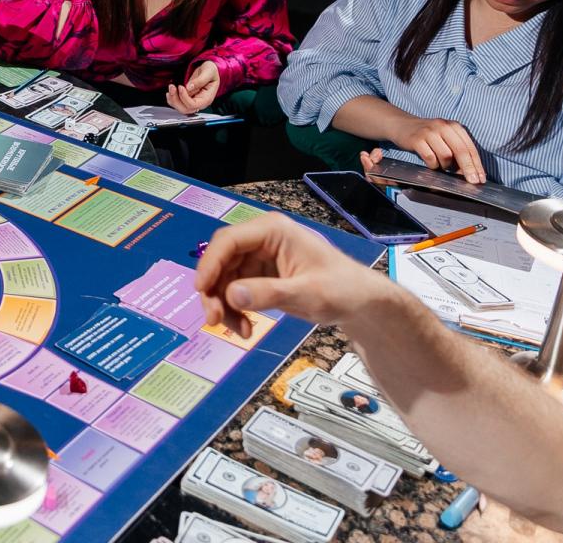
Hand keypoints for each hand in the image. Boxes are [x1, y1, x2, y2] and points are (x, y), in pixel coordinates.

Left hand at [168, 60, 220, 113]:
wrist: (208, 69)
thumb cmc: (211, 71)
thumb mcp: (209, 71)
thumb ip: (200, 80)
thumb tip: (189, 87)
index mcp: (207, 98)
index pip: (194, 105)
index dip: (185, 98)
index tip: (181, 87)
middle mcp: (199, 102)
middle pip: (185, 109)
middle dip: (176, 100)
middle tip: (172, 87)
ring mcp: (192, 101)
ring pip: (180, 108)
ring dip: (172, 99)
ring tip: (171, 87)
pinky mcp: (186, 98)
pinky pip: (177, 103)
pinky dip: (171, 99)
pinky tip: (170, 91)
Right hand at [194, 213, 396, 336]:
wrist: (361, 304)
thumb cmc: (341, 290)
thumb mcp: (306, 294)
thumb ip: (268, 294)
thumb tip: (231, 295)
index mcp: (272, 231)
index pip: (229, 241)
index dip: (210, 263)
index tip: (201, 290)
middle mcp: (262, 240)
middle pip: (222, 260)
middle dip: (214, 290)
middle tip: (213, 319)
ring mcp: (260, 258)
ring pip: (225, 278)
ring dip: (224, 305)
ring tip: (238, 330)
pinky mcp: (261, 276)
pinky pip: (236, 290)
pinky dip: (235, 310)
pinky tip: (245, 328)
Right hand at [389, 114, 485, 183]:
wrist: (402, 125)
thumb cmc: (428, 136)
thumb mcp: (446, 138)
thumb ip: (458, 151)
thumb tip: (469, 172)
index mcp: (454, 126)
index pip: (470, 147)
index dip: (477, 165)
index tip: (481, 178)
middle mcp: (443, 126)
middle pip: (461, 151)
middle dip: (468, 169)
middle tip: (472, 182)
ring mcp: (429, 132)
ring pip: (446, 156)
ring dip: (446, 166)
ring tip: (442, 165)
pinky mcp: (417, 139)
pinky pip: (430, 158)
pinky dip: (433, 165)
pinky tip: (431, 163)